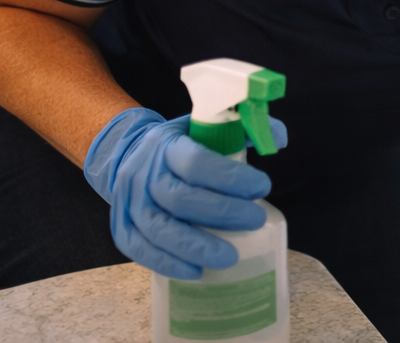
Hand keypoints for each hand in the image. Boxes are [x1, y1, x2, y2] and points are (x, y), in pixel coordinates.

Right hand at [84, 108, 287, 278]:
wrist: (126, 154)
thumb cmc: (179, 145)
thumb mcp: (205, 127)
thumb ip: (242, 131)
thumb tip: (278, 138)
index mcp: (168, 145)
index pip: (198, 162)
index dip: (231, 178)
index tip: (263, 188)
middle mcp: (144, 174)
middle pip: (181, 199)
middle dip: (223, 213)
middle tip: (256, 220)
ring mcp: (129, 202)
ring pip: (159, 230)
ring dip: (197, 247)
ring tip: (231, 258)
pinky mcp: (121, 227)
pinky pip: (140, 250)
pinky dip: (168, 264)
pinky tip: (196, 272)